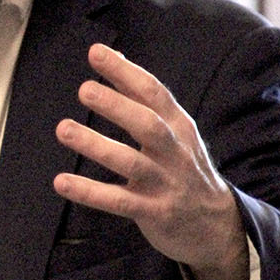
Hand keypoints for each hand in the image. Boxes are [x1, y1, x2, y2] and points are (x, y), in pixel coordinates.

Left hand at [52, 43, 248, 279]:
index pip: (153, 92)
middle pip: (147, 124)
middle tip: (84, 89)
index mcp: (179, 126)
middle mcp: (174, 151)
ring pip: (130, 162)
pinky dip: (89, 191)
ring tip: (64, 129)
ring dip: (96, 145)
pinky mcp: (154, 212)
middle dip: (117, 105)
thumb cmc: (186, 169)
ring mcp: (165, 183)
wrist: (217, 226)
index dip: (125, 72)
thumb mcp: (176, 132)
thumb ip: (145, 98)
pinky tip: (61, 181)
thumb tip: (116, 56)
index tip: (96, 53)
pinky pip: (118, 201)